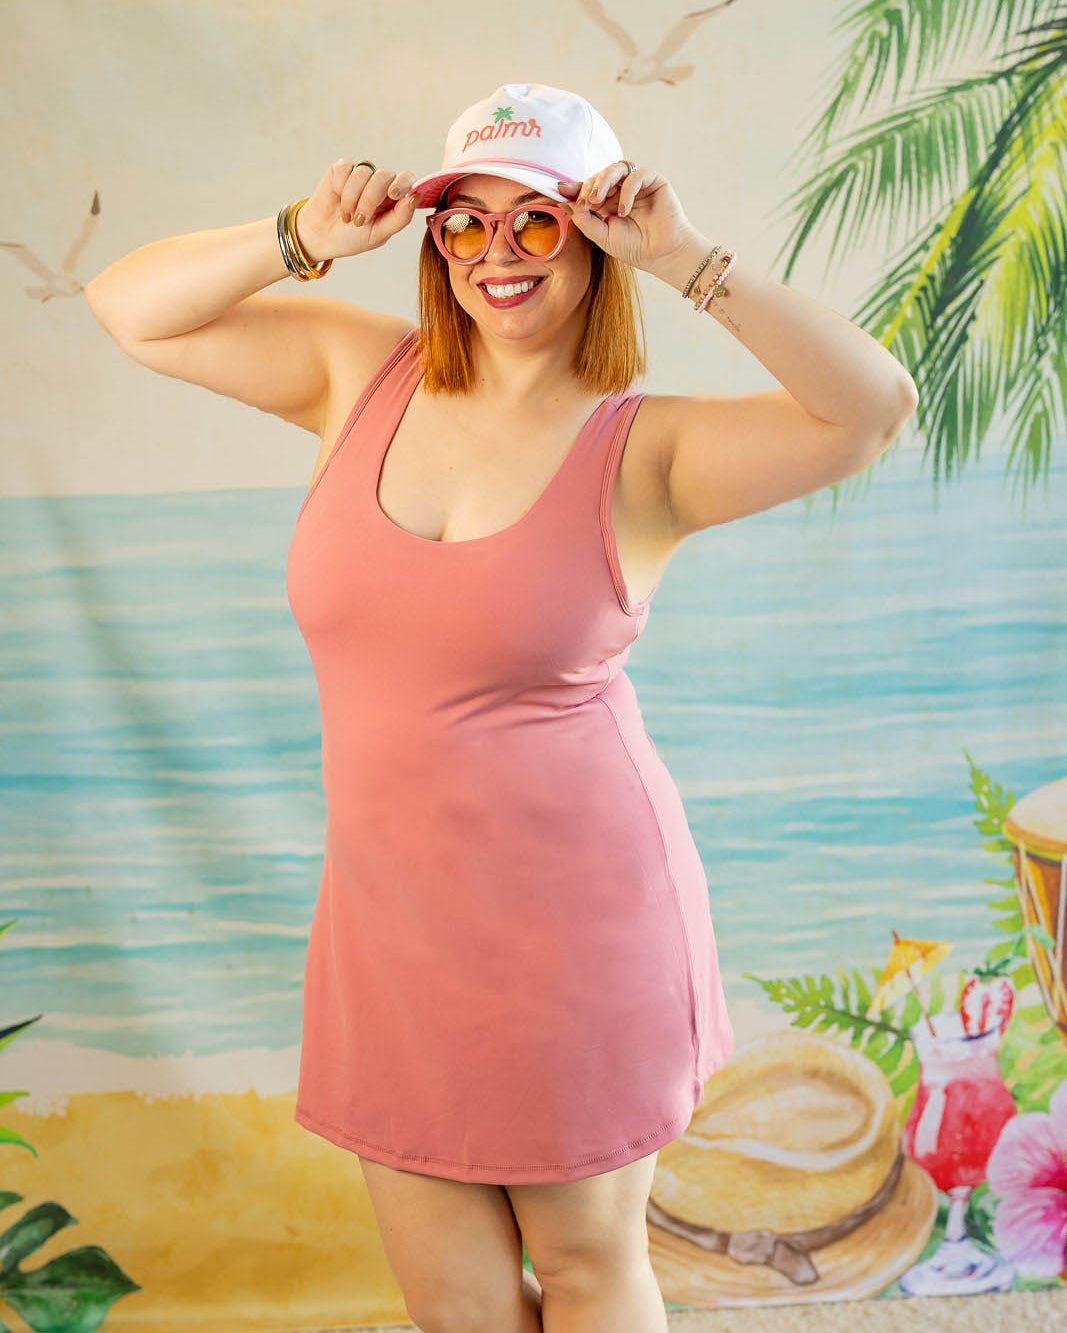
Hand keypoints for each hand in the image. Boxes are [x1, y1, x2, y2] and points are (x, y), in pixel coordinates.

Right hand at [295, 160, 419, 262]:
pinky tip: (337, 199)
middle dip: (370, 199)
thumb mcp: (379, 234)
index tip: (393, 194)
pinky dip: (341, 187)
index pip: (407, 179)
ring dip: (352, 198)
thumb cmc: (353, 238)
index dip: (403, 182)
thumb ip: (400, 217)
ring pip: (363, 172)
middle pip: (384, 175)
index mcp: (393, 198)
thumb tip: (416, 197)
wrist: (322, 237)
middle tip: (359, 219)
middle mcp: (379, 183)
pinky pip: (346, 168)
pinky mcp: (342, 168)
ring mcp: (361, 174)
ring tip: (347, 216)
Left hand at [555, 163, 704, 276]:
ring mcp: (637, 185)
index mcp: (608, 203)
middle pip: (599, 176)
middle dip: (588, 187)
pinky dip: (626, 191)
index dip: (574, 188)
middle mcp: (621, 190)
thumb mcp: (602, 236)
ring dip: (602, 181)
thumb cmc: (635, 247)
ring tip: (597, 200)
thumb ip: (584, 219)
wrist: (662, 255)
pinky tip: (624, 210)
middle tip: (586, 203)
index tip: (560, 189)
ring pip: (615, 169)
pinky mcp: (654, 181)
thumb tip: (566, 202)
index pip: (589, 189)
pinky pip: (635, 175)